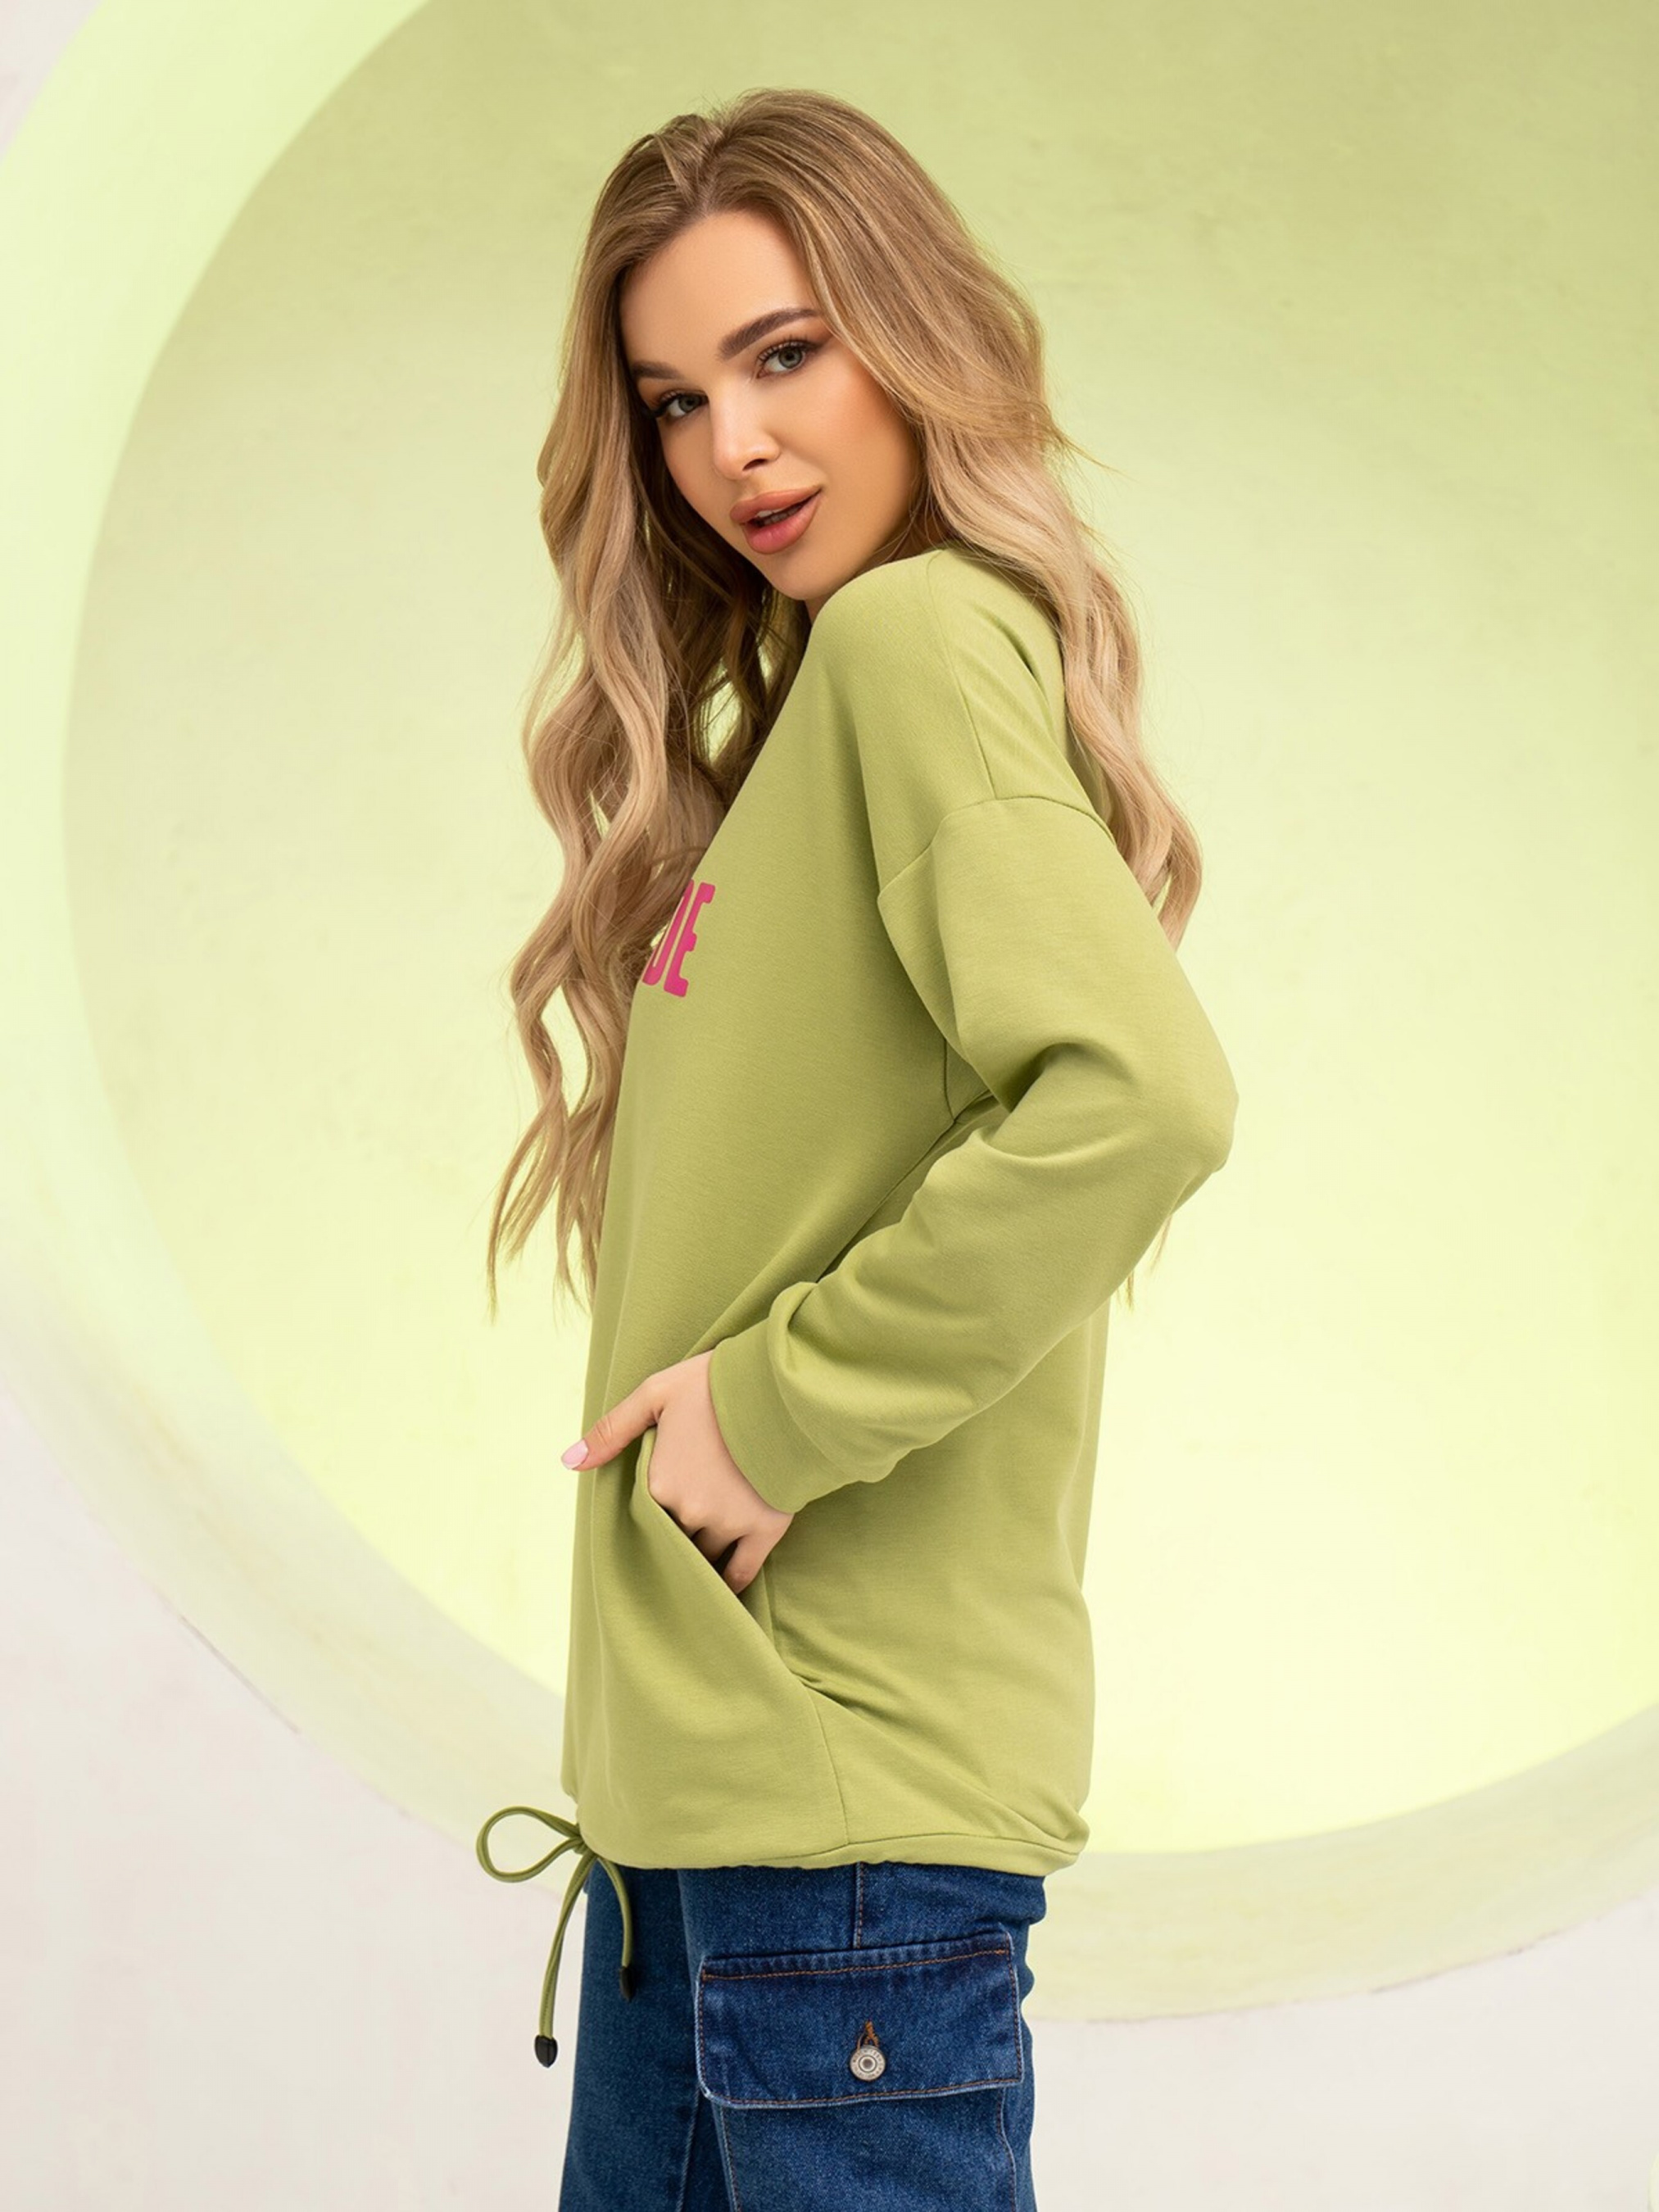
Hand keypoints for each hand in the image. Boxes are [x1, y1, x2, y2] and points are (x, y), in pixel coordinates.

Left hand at [560, 1350, 793, 1593]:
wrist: (783, 1387)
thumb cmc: (718, 1385)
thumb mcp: (657, 1393)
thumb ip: (613, 1429)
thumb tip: (569, 1463)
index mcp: (660, 1483)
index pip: (643, 1515)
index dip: (648, 1515)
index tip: (654, 1514)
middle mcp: (690, 1511)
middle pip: (673, 1539)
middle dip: (673, 1539)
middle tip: (675, 1540)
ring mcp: (729, 1523)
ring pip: (703, 1558)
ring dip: (697, 1562)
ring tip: (694, 1568)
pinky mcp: (765, 1529)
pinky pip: (741, 1572)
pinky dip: (729, 1586)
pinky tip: (722, 1592)